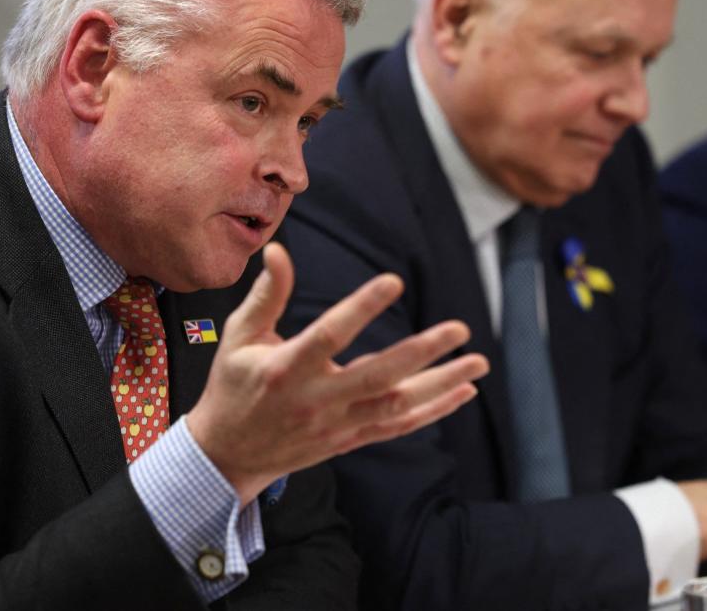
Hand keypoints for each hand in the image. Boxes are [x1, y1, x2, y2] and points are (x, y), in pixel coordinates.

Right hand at [186, 242, 489, 500]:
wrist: (227, 456)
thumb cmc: (233, 386)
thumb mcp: (238, 337)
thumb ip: (266, 295)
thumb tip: (278, 249)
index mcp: (285, 369)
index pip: (329, 335)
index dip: (361, 308)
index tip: (394, 280)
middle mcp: (315, 400)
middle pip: (376, 377)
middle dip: (422, 353)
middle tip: (460, 328)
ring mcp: (336, 425)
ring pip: (396, 406)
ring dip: (440, 385)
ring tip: (478, 362)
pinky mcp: (349, 440)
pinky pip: (398, 428)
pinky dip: (433, 411)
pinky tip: (464, 392)